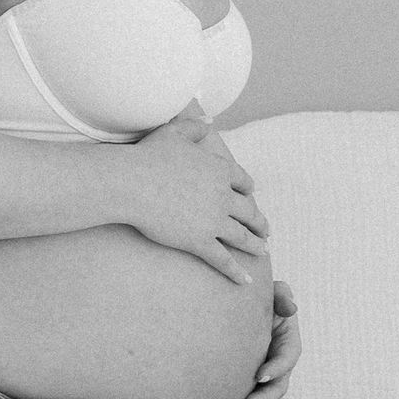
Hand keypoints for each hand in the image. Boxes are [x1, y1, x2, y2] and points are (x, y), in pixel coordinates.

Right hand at [125, 111, 271, 285]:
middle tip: (266, 230)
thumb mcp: (175, 132)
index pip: (243, 181)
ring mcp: (214, 221)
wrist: (132, 183)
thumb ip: (195, 124)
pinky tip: (245, 281)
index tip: (251, 196)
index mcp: (220, 170)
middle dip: (259, 222)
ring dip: (255, 245)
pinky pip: (223, 260)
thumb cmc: (149, 156)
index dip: (248, 190)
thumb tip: (209, 116)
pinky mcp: (200, 242)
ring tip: (263, 251)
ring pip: (242, 236)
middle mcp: (223, 196)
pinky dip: (236, 272)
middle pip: (248, 211)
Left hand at [236, 283, 300, 398]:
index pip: (289, 357)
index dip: (277, 367)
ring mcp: (270, 374)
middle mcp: (281, 361)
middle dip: (265, 397)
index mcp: (289, 341)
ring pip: (268, 397)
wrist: (241, 307)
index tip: (260, 375)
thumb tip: (291, 307)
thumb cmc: (261, 297)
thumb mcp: (275, 291)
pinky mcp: (255, 381)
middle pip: (280, 385)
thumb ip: (282, 295)